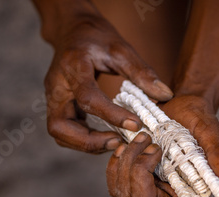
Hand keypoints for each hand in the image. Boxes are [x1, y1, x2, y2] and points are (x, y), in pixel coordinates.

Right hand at [40, 3, 172, 153]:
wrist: (72, 29)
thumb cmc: (96, 37)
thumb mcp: (121, 48)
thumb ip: (141, 72)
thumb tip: (165, 95)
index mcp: (73, 65)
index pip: (88, 97)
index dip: (111, 115)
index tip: (135, 125)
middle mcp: (56, 86)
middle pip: (59, 125)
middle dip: (88, 142)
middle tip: (118, 142)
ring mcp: (53, 98)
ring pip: (58, 132)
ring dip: (85, 144)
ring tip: (114, 141)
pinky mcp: (57, 106)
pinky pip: (64, 130)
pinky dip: (83, 139)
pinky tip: (105, 136)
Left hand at [106, 95, 218, 196]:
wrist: (177, 105)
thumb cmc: (198, 118)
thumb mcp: (210, 132)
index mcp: (192, 192)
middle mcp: (168, 194)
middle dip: (140, 176)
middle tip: (152, 147)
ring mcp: (147, 187)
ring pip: (124, 193)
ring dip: (128, 163)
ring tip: (143, 137)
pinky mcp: (130, 176)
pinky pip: (114, 181)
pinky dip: (116, 162)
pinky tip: (124, 144)